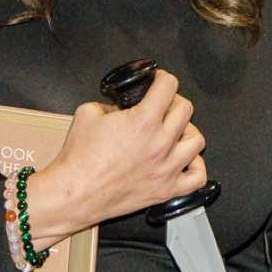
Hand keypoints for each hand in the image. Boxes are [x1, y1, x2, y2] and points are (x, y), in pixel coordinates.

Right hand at [23, 70, 204, 243]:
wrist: (73, 194)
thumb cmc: (79, 160)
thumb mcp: (88, 113)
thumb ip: (110, 105)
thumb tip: (120, 108)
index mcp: (142, 121)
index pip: (168, 87)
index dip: (163, 78)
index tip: (159, 80)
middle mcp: (160, 144)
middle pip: (186, 110)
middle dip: (173, 101)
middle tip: (163, 104)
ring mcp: (166, 168)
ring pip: (197, 141)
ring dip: (187, 131)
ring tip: (174, 132)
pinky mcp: (165, 190)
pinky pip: (198, 177)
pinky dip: (196, 166)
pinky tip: (184, 161)